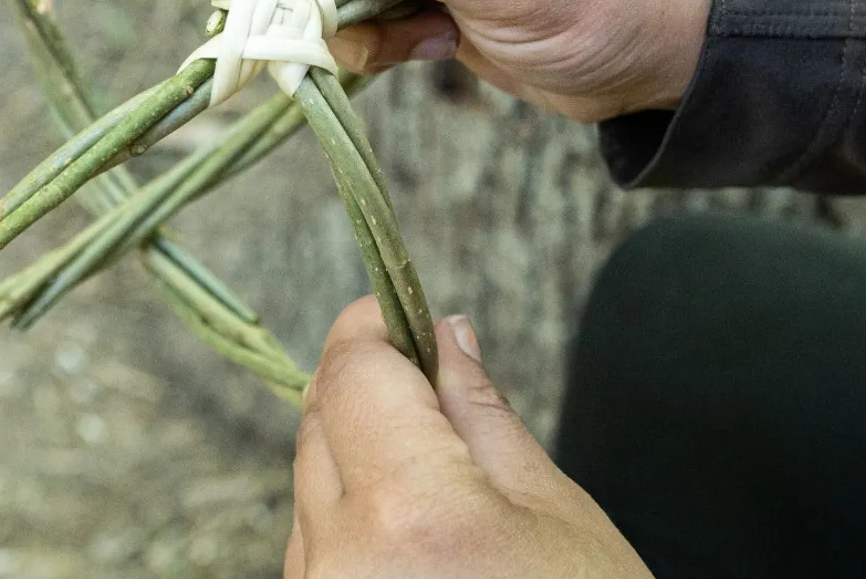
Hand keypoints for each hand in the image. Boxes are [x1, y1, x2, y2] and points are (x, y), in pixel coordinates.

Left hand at [285, 296, 650, 577]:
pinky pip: (311, 550)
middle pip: (318, 423)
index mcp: (412, 517)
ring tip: (441, 489)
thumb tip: (446, 335)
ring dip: (358, 460)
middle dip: (369, 390)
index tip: (398, 313)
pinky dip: (350, 523)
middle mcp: (340, 565)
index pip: (353, 374)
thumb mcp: (557, 518)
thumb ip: (482, 416)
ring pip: (308, 487)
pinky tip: (415, 541)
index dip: (375, 328)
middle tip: (433, 386)